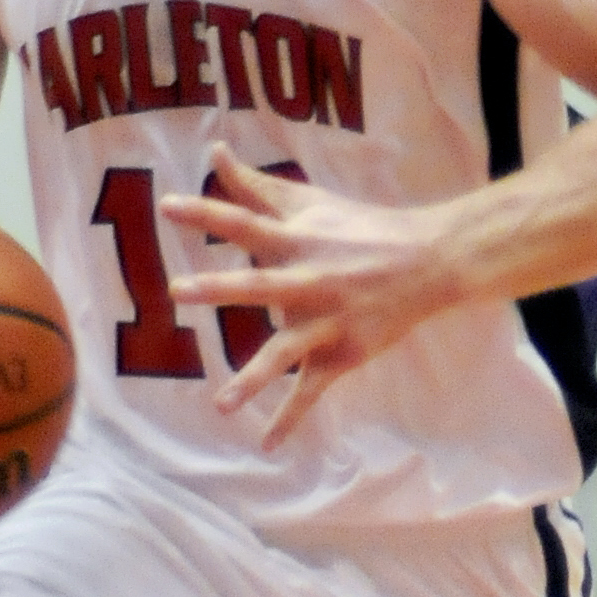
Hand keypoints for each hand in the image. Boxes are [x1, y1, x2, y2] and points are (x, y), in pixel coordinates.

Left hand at [161, 149, 463, 446]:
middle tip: (176, 292)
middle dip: (219, 288)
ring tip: (222, 406)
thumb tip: (213, 150)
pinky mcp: (342, 354)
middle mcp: (310, 280)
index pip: (245, 223)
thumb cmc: (359, 230)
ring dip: (255, 379)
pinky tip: (266, 446)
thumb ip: (256, 185)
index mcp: (297, 241)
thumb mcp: (310, 202)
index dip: (207, 214)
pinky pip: (311, 392)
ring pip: (286, 353)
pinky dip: (290, 420)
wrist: (428, 264)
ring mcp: (326, 322)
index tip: (167, 207)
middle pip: (259, 285)